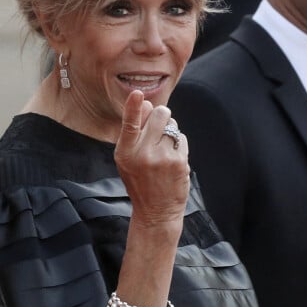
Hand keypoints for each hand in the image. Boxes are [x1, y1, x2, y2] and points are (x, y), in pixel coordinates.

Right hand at [114, 90, 190, 227]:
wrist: (156, 212)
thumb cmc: (140, 180)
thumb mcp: (126, 160)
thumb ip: (133, 134)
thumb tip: (147, 104)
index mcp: (125, 152)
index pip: (129, 124)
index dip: (133, 107)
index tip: (138, 94)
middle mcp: (143, 154)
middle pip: (159, 113)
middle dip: (161, 115)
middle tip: (158, 128)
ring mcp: (163, 158)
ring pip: (172, 123)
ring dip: (170, 130)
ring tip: (163, 148)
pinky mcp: (179, 162)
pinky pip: (181, 137)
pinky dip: (178, 144)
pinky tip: (172, 159)